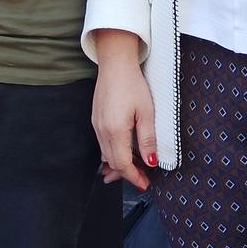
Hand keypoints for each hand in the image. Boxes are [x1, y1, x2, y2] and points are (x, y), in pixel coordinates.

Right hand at [91, 57, 157, 190]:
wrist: (115, 63)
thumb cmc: (132, 84)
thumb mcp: (146, 112)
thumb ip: (147, 140)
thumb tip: (151, 162)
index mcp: (115, 130)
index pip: (122, 164)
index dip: (134, 177)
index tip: (145, 184)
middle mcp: (102, 130)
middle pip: (112, 163)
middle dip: (127, 174)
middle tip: (143, 178)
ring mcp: (96, 125)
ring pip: (106, 155)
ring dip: (119, 165)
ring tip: (134, 169)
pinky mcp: (96, 119)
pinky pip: (102, 144)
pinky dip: (113, 153)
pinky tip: (122, 152)